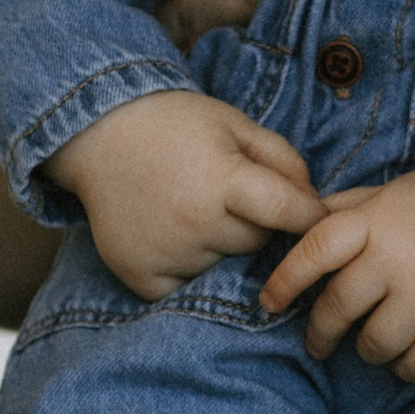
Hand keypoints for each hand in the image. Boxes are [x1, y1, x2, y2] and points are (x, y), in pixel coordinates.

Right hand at [54, 88, 321, 298]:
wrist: (98, 134)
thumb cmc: (174, 125)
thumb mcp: (234, 124)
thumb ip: (283, 160)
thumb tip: (316, 205)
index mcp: (222, 180)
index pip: (288, 213)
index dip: (310, 216)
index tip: (316, 218)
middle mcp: (194, 223)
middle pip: (257, 244)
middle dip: (255, 225)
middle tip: (227, 198)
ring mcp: (166, 254)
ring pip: (225, 267)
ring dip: (221, 248)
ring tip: (193, 212)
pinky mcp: (142, 277)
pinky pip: (187, 289)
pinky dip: (189, 270)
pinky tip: (173, 236)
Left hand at [258, 161, 414, 377]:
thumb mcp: (397, 191)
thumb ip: (350, 207)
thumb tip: (298, 218)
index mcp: (378, 220)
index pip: (314, 251)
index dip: (285, 280)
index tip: (269, 302)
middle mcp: (398, 257)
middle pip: (336, 308)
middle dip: (320, 331)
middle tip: (319, 341)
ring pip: (371, 345)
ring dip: (367, 348)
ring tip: (376, 339)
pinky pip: (412, 367)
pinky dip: (405, 365)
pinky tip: (411, 350)